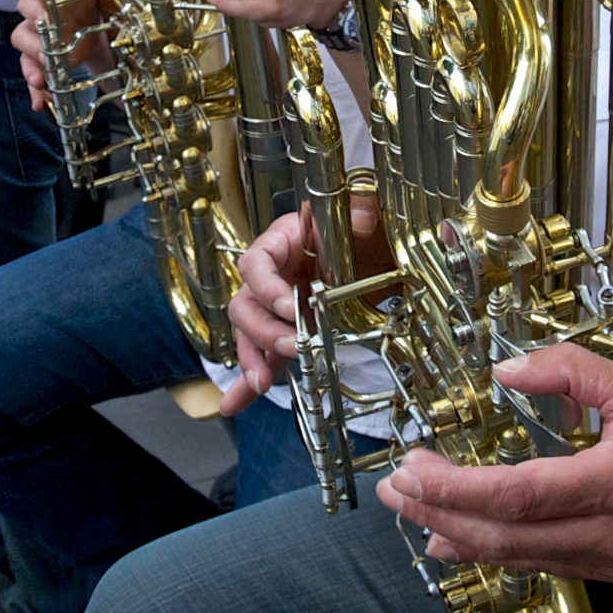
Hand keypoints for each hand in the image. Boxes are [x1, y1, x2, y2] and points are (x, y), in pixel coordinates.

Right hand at [12, 0, 108, 110]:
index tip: (42, 18)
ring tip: (40, 83)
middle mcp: (37, 23)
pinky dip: (38, 91)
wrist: (100, 6)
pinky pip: (38, 77)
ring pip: (26, 60)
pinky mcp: (51, 62)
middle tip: (45, 55)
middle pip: (21, 36)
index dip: (32, 11)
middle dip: (31, 48)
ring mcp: (42, 45)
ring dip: (31, 72)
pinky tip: (42, 102)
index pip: (28, 3)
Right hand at [220, 189, 386, 412]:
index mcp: (282, 243)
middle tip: (290, 346)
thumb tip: (362, 213)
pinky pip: (263, 355)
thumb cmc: (360, 232)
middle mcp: (272, 276)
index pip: (256, 262)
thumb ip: (361, 211)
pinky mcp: (284, 331)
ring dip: (252, 359)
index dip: (266, 285)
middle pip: (246, 304)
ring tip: (261, 383)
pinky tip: (238, 401)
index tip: (288, 305)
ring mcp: (274, 307)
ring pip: (249, 334)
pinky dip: (249, 381)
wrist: (374, 253)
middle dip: (263, 330)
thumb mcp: (364, 218)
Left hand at [373, 344, 612, 582]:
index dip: (456, 489)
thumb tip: (507, 370)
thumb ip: (570, 372)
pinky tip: (466, 544)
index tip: (413, 471)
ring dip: (461, 538)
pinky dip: (498, 553)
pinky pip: (545, 565)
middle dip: (439, 515)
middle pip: (505, 537)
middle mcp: (610, 533)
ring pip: (520, 559)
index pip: (516, 496)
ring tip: (415, 516)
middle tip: (394, 493)